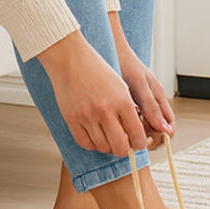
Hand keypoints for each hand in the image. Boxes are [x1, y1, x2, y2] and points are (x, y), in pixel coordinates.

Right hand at [36, 30, 147, 156]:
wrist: (71, 59)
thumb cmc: (97, 69)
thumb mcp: (121, 86)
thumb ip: (129, 110)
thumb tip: (134, 134)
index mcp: (122, 102)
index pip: (137, 136)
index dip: (139, 144)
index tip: (137, 143)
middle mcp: (106, 111)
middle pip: (120, 148)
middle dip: (124, 149)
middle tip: (122, 144)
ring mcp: (87, 116)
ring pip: (102, 148)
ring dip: (107, 147)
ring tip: (107, 138)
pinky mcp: (71, 119)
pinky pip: (84, 143)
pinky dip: (91, 144)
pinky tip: (94, 136)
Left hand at [116, 43, 175, 148]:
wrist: (111, 51)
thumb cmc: (127, 64)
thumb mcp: (140, 86)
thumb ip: (151, 106)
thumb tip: (165, 130)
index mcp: (160, 100)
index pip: (169, 129)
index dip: (160, 138)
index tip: (145, 140)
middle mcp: (153, 104)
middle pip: (158, 131)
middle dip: (146, 136)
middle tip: (131, 133)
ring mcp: (142, 105)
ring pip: (145, 128)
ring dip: (136, 130)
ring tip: (123, 123)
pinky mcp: (130, 105)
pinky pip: (133, 121)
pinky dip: (127, 123)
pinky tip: (117, 118)